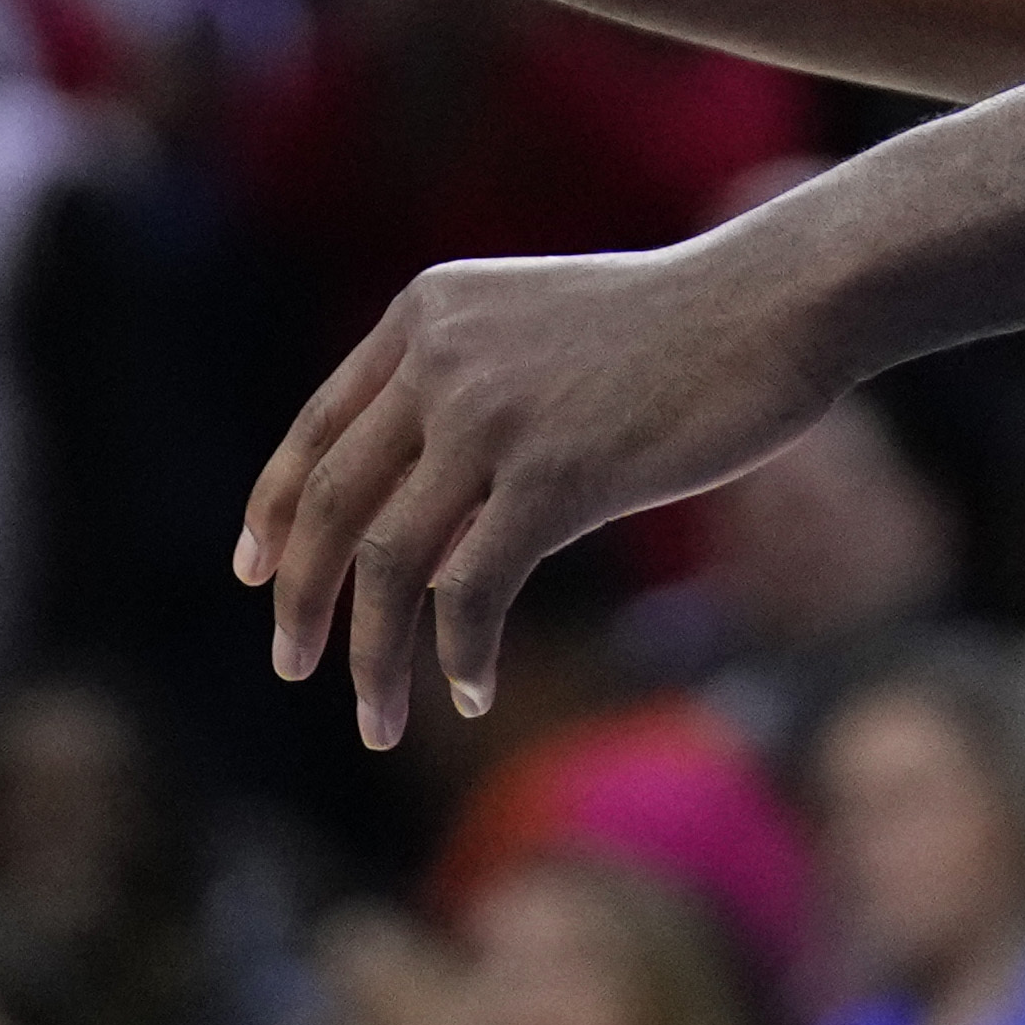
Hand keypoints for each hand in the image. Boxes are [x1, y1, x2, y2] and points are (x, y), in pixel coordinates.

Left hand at [241, 234, 846, 747]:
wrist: (770, 303)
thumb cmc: (675, 326)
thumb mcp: (536, 332)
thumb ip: (468, 390)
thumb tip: (422, 505)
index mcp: (427, 314)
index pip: (319, 425)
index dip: (278, 506)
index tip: (254, 569)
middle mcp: (442, 357)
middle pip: (335, 501)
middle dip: (301, 595)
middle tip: (291, 664)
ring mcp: (493, 414)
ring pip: (391, 561)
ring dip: (372, 656)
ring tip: (374, 720)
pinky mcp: (556, 474)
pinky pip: (474, 589)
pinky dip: (461, 653)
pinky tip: (472, 690)